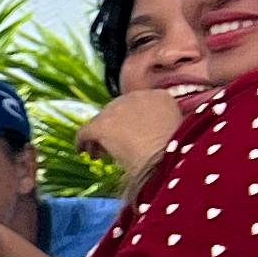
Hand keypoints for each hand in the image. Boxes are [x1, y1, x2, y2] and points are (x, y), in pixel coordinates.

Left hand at [73, 84, 204, 177]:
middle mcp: (137, 97)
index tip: (130, 136)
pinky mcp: (101, 124)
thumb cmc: (175, 153)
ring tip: (99, 153)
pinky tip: (82, 151)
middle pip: (116, 110)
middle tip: (111, 146)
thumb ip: (161, 124)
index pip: (136, 105)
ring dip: (98, 136)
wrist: (165, 160)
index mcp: (159, 96)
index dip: (129, 121)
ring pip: (100, 120)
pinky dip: (82, 141)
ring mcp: (117, 109)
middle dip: (112, 128)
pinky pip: (84, 132)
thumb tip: (148, 132)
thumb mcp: (175, 131)